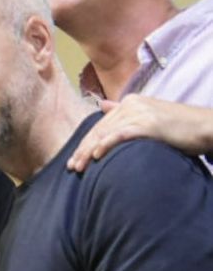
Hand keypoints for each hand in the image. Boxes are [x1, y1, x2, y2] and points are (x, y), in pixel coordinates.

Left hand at [68, 96, 212, 172]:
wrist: (205, 126)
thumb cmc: (180, 127)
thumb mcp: (149, 117)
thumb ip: (124, 113)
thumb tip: (102, 106)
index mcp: (129, 102)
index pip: (101, 125)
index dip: (85, 142)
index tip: (75, 159)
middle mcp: (131, 104)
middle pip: (99, 129)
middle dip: (83, 149)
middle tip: (72, 167)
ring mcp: (139, 113)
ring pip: (106, 133)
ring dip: (89, 151)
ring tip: (79, 167)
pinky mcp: (148, 123)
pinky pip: (121, 134)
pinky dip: (106, 145)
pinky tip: (96, 156)